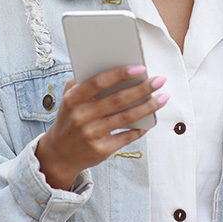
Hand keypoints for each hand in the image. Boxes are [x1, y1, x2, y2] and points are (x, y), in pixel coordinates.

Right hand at [35, 65, 167, 189]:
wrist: (59, 154)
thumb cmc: (70, 118)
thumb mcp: (69, 99)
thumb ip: (84, 82)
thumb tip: (115, 68)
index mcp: (73, 99)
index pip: (98, 82)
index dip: (120, 74)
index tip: (140, 67)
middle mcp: (81, 116)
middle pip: (117, 99)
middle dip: (142, 89)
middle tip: (159, 80)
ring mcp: (91, 134)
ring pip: (126, 118)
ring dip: (148, 107)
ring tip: (163, 98)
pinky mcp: (101, 150)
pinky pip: (126, 137)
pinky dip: (140, 129)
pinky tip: (150, 121)